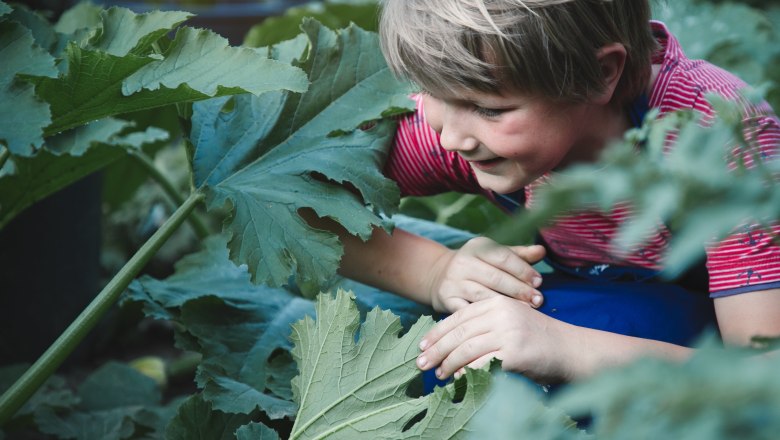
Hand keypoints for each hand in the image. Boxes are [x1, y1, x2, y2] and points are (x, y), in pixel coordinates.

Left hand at [415, 296, 573, 383]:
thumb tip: (450, 342)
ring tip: (438, 375)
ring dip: (448, 364)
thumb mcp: (510, 322)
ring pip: (466, 349)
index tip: (422, 345)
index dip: (437, 332)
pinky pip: (481, 364)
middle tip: (421, 363)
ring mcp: (508, 332)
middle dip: (436, 349)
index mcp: (497, 303)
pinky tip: (458, 379)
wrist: (571, 350)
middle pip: (458, 333)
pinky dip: (466, 373)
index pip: (458, 317)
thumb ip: (485, 325)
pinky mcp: (514, 353)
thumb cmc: (538, 340)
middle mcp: (501, 313)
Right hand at [426, 237, 545, 312]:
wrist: (440, 276)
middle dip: (519, 289)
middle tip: (538, 300)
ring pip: (483, 294)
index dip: (522, 270)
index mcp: (477, 247)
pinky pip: (469, 310)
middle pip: (495, 277)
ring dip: (506, 304)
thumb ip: (519, 255)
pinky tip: (501, 322)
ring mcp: (453, 281)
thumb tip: (542, 251)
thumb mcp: (494, 255)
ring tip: (526, 311)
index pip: (503, 257)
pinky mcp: (446, 299)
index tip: (539, 282)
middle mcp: (463, 262)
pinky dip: (485, 316)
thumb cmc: (478, 266)